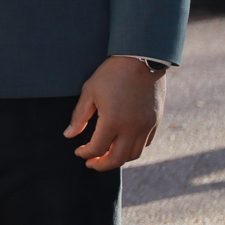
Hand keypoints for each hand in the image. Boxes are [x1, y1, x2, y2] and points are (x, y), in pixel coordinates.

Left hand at [65, 56, 167, 170]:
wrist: (142, 59)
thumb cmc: (112, 73)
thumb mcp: (89, 92)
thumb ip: (79, 117)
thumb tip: (69, 135)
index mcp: (112, 122)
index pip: (97, 149)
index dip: (85, 154)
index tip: (78, 152)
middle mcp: (132, 128)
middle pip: (117, 159)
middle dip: (102, 165)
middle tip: (91, 164)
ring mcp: (146, 126)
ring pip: (134, 154)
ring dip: (118, 159)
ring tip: (106, 155)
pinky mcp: (155, 121)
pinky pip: (145, 143)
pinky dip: (133, 148)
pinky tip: (123, 143)